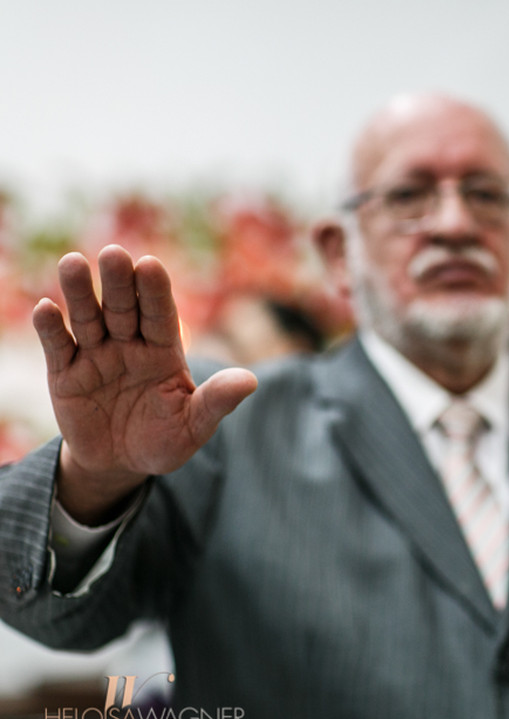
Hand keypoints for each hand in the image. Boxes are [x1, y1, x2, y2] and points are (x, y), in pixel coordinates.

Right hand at [32, 245, 257, 521]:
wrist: (121, 464)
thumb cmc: (164, 439)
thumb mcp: (193, 425)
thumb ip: (216, 402)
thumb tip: (251, 381)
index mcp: (164, 351)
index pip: (161, 315)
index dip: (156, 291)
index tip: (151, 264)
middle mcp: (129, 345)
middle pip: (124, 308)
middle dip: (119, 282)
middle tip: (114, 253)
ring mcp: (95, 356)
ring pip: (88, 318)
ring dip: (80, 293)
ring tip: (73, 262)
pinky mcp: (64, 374)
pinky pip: (58, 347)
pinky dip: (51, 328)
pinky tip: (46, 309)